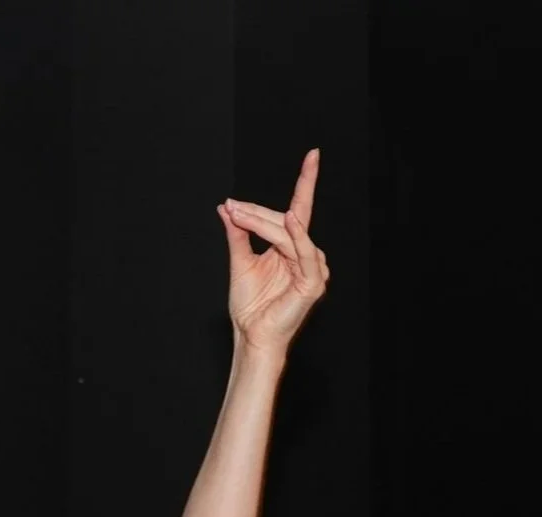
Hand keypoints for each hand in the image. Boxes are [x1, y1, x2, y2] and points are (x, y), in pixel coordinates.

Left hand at [219, 148, 329, 354]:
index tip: (312, 154)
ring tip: (239, 214)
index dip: (306, 182)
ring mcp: (313, 268)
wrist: (251, 337)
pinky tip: (291, 220)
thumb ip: (239, 234)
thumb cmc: (249, 307)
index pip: (299, 209)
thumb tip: (227, 208)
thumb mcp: (240, 263)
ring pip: (289, 234)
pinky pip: (305, 253)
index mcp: (292, 249)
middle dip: (257, 213)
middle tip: (232, 206)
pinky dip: (297, 236)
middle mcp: (306, 254)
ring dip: (263, 223)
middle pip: (285, 221)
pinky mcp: (313, 282)